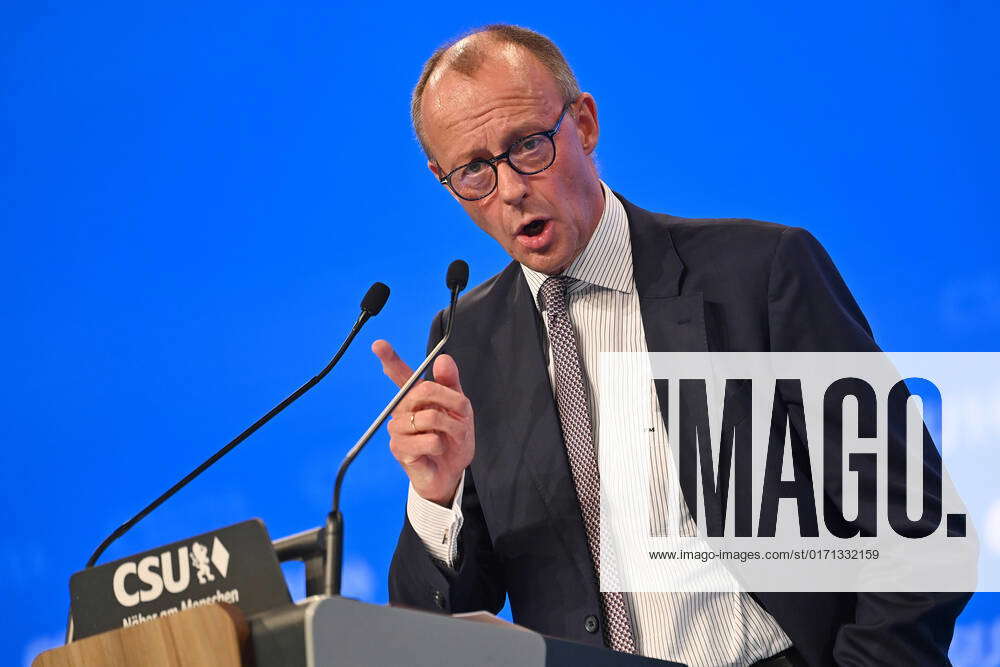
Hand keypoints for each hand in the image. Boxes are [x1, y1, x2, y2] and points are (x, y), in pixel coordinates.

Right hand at [372, 340, 474, 505]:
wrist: (451, 472)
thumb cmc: (453, 439)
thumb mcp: (460, 409)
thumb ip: (451, 384)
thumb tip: (443, 359)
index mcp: (416, 397)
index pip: (400, 375)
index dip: (389, 359)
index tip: (379, 344)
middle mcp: (403, 410)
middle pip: (423, 391)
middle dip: (451, 402)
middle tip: (462, 415)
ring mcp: (398, 429)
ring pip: (430, 417)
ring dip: (452, 428)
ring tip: (450, 439)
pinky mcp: (400, 449)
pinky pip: (430, 439)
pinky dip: (442, 445)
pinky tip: (437, 451)